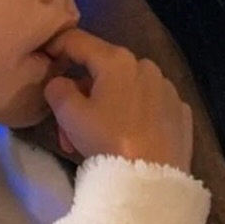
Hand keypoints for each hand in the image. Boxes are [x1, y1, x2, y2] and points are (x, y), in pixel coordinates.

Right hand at [42, 27, 193, 172]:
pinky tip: (128, 139)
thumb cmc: (108, 143)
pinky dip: (134, 115)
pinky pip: (149, 105)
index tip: (44, 59)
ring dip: (107, 106)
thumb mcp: (69, 115)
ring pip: (127, 88)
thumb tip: (59, 81)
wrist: (152, 183)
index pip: (77, 41)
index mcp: (116, 60)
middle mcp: (146, 65)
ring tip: (97, 140)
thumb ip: (57, 89)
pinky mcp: (181, 112)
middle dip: (81, 94)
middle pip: (102, 69)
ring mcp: (168, 89)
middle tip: (68, 128)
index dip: (55, 47)